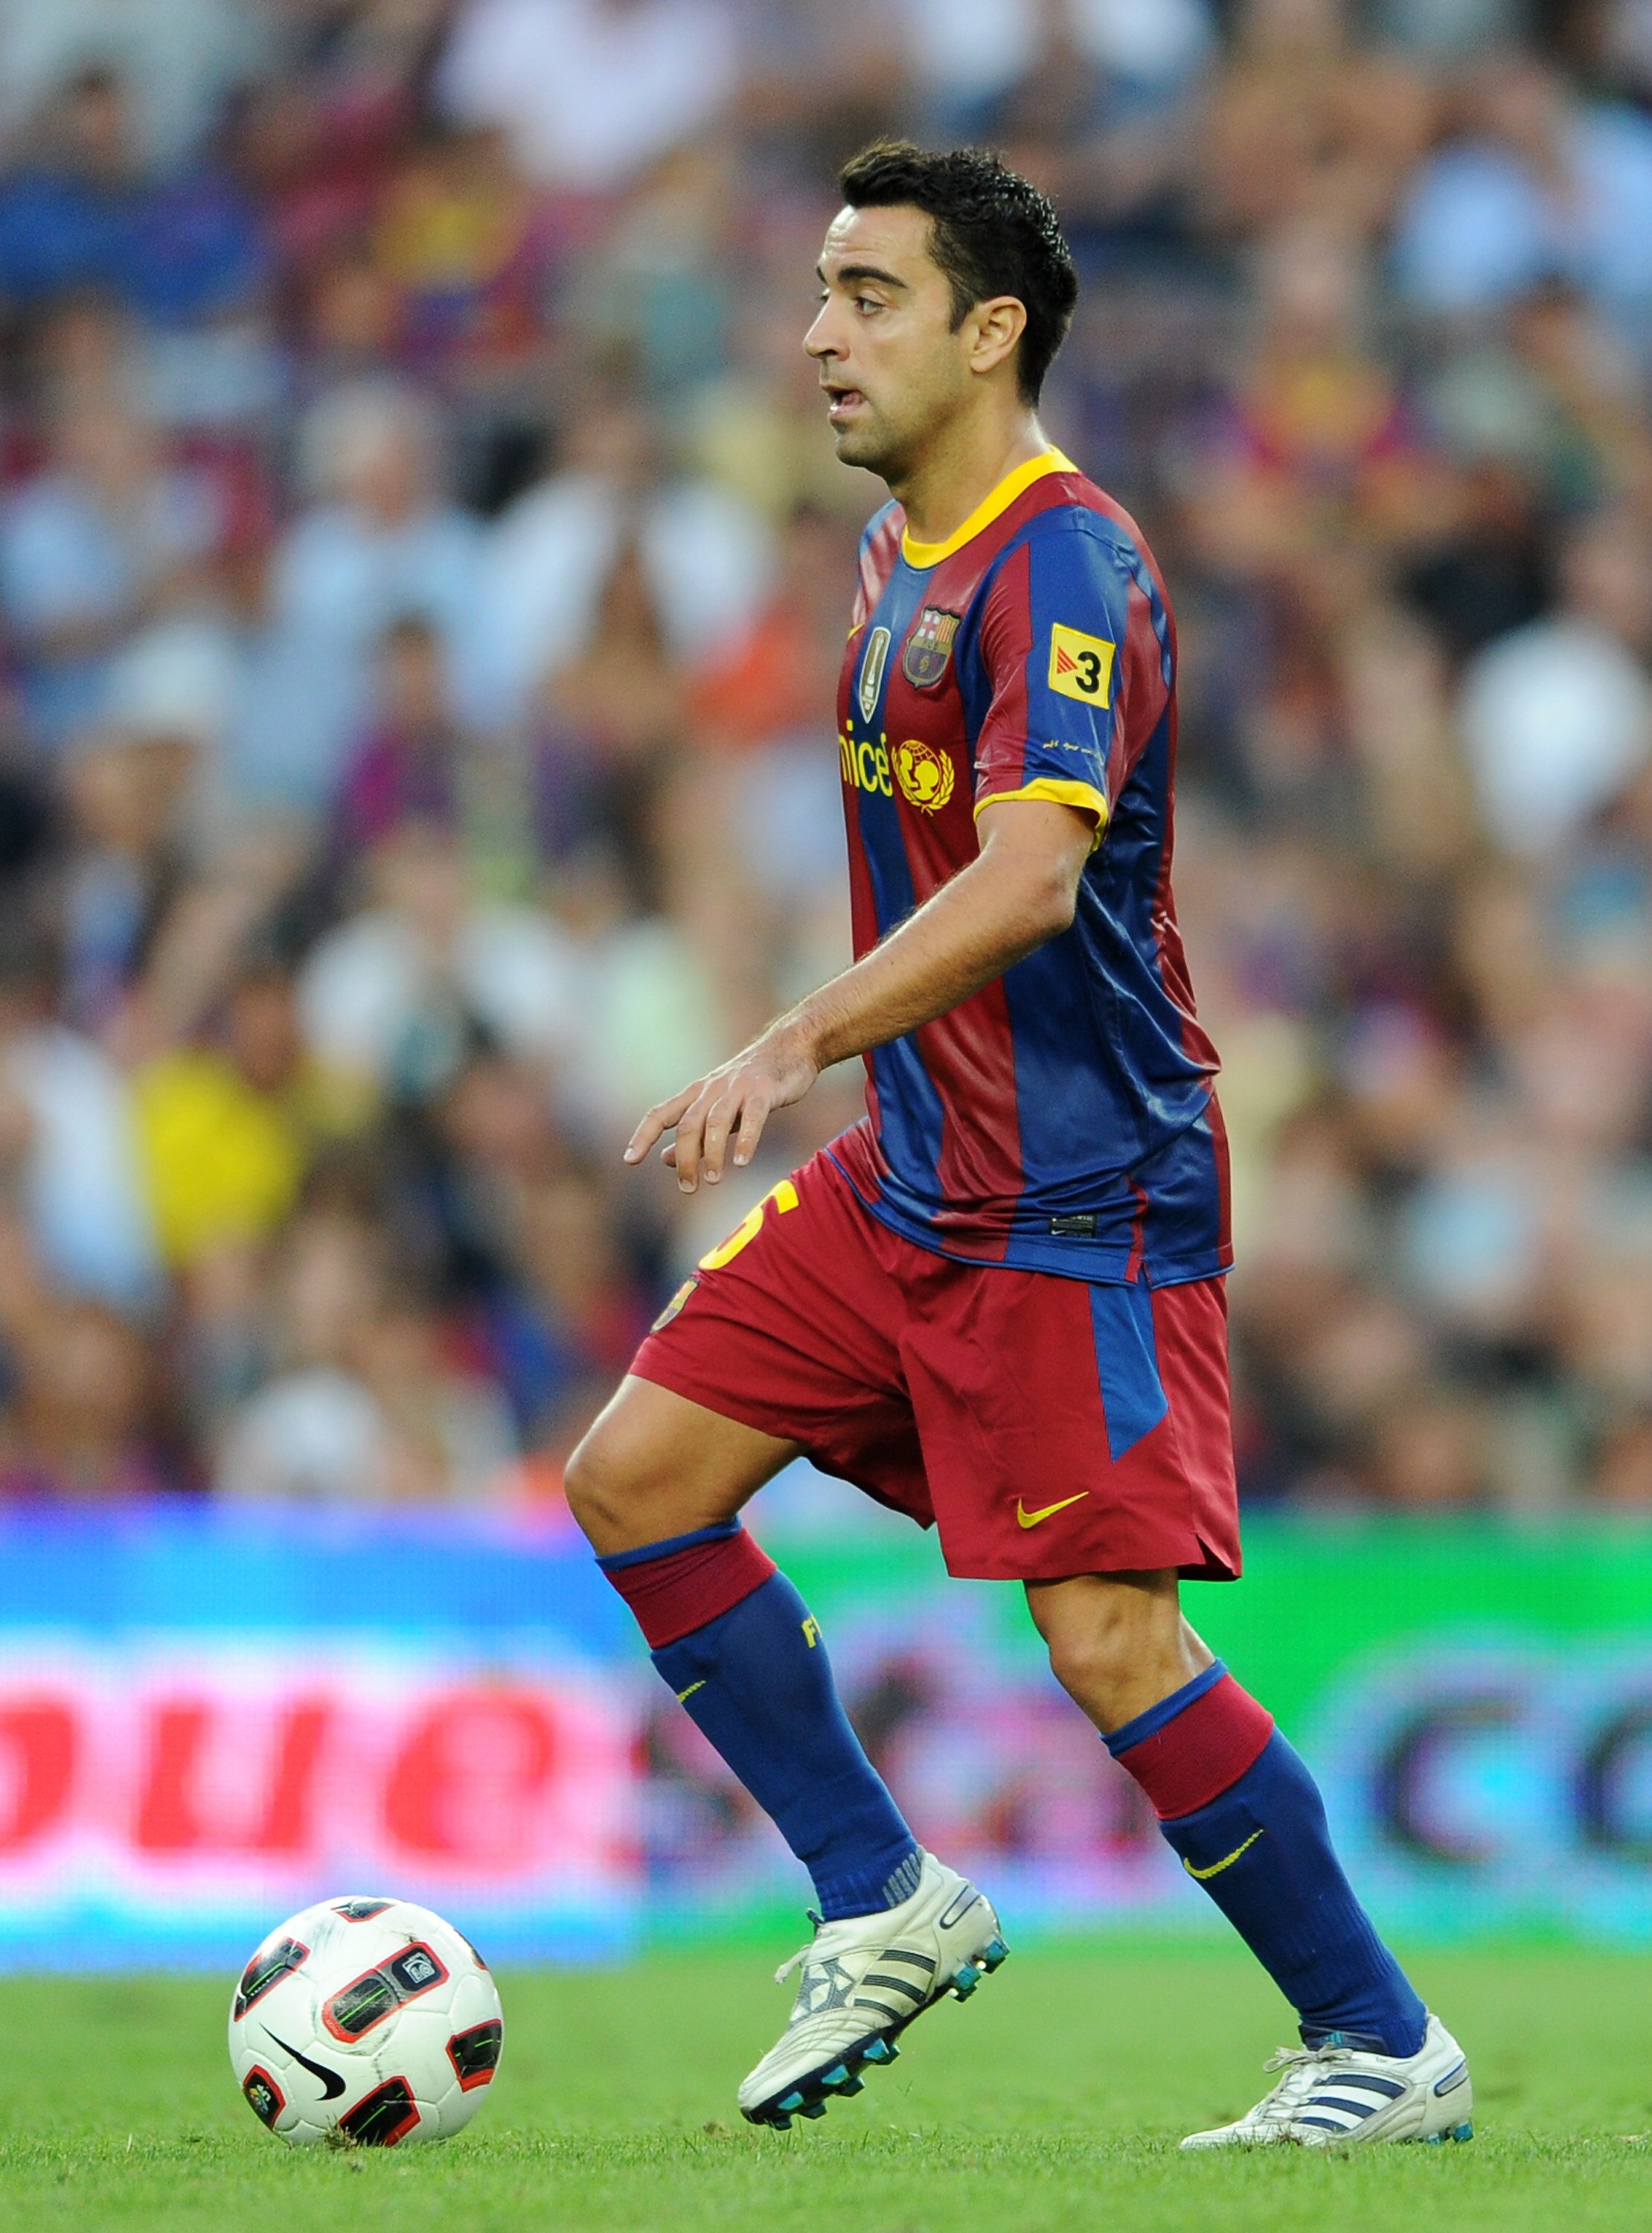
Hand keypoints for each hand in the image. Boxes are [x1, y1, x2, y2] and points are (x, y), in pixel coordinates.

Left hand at [623, 1024, 820, 1190]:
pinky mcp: (764, 1091)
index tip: (629, 1161)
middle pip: (688, 1125)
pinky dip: (746, 1139)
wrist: (790, 1048)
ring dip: (712, 1153)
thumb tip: (663, 1158)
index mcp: (696, 1094)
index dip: (643, 1136)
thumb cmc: (751, 1084)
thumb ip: (693, 1135)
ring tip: (712, 1180)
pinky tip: (742, 1161)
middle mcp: (712, 1090)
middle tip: (688, 1188)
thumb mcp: (716, 1108)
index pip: (660, 1114)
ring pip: (716, 1122)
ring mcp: (738, 1089)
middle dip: (685, 1159)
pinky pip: (753, 1117)